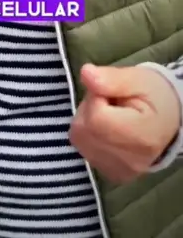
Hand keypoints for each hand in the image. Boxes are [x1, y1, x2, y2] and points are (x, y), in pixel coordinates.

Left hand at [69, 64, 181, 182]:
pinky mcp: (112, 174)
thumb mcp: (137, 80)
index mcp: (141, 136)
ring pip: (79, 138)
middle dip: (89, 109)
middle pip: (83, 128)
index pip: (95, 117)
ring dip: (87, 122)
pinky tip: (107, 131)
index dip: (96, 98)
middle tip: (110, 104)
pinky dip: (89, 136)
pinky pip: (84, 149)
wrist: (169, 122)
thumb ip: (111, 79)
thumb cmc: (154, 97)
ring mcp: (120, 170)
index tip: (111, 95)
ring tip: (109, 116)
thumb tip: (85, 74)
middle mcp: (130, 160)